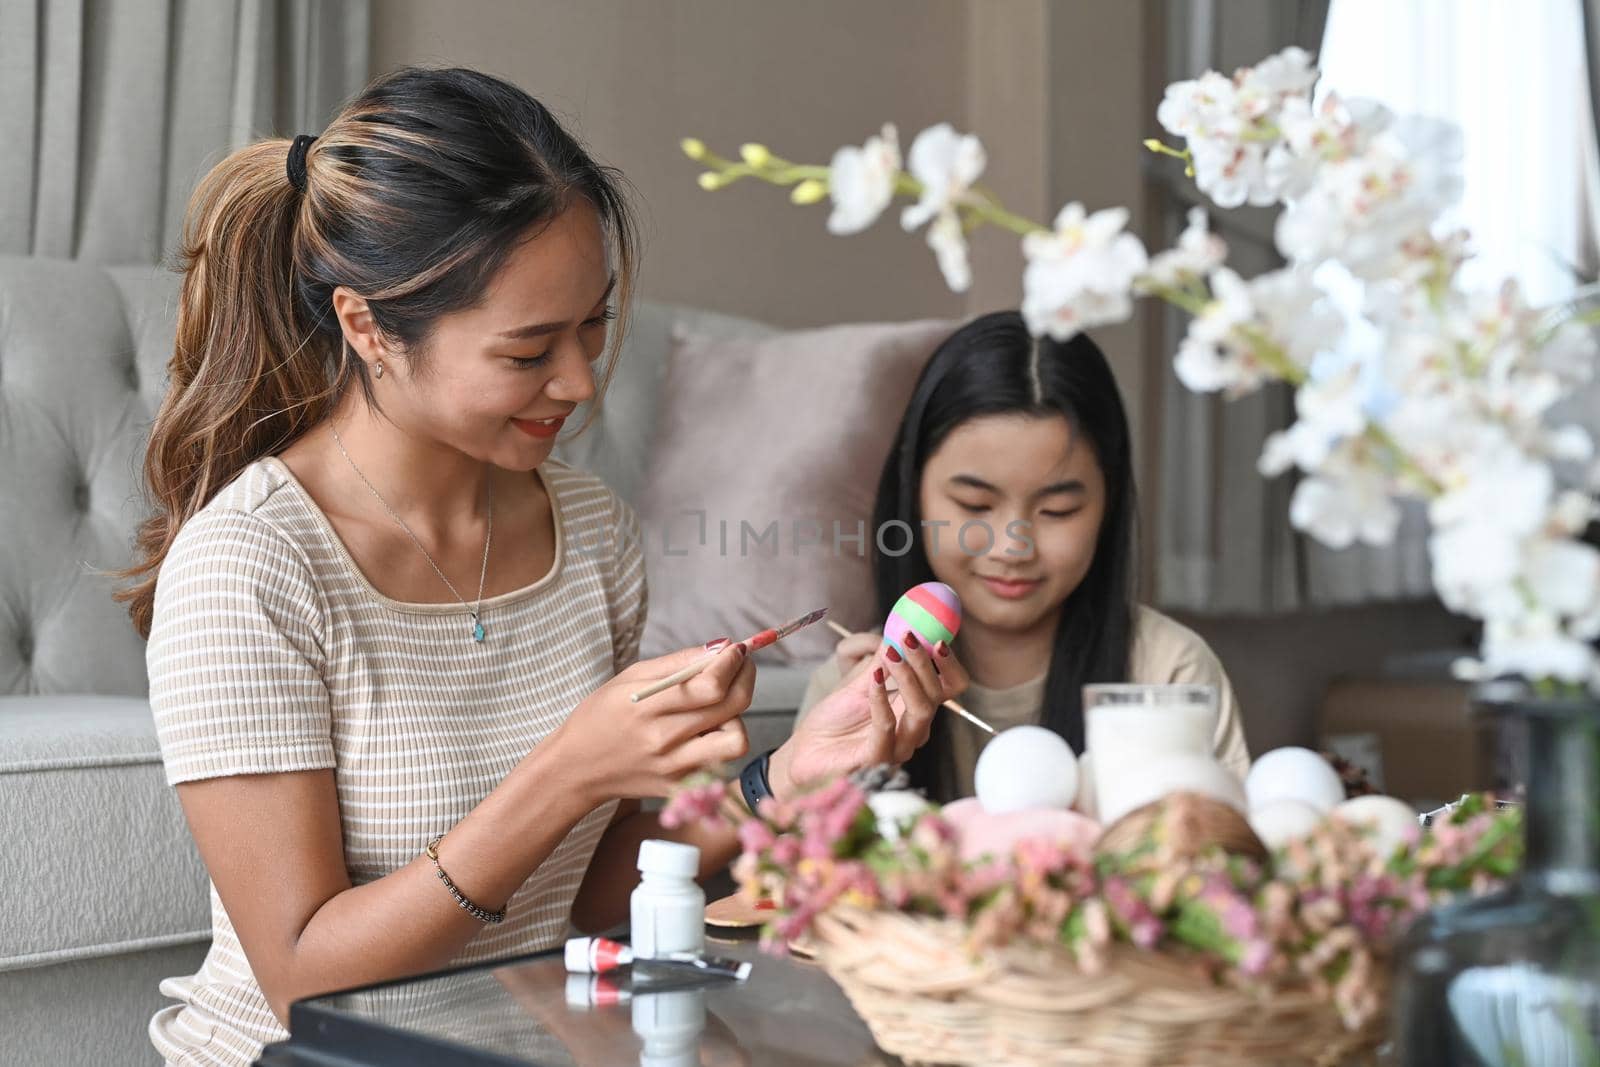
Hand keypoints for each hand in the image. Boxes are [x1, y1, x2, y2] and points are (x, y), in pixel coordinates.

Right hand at [552, 643, 755, 803]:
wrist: (576, 768)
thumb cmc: (602, 715)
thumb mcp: (629, 677)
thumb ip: (677, 662)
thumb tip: (722, 647)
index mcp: (645, 707)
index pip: (710, 686)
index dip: (733, 663)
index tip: (737, 649)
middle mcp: (662, 740)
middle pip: (731, 707)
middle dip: (745, 678)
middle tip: (740, 666)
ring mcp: (673, 768)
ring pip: (736, 740)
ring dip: (736, 717)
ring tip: (718, 707)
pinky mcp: (679, 787)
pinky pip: (720, 761)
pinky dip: (720, 740)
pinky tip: (704, 729)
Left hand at [769, 635, 967, 796]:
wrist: (806, 751)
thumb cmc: (835, 720)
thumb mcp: (858, 682)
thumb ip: (880, 660)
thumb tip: (897, 628)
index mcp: (915, 708)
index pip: (949, 686)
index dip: (949, 663)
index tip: (937, 637)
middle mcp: (914, 729)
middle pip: (937, 695)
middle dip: (925, 662)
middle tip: (910, 637)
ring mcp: (899, 747)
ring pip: (921, 711)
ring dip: (907, 677)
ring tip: (890, 653)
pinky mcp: (877, 760)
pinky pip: (887, 727)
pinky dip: (882, 698)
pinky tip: (873, 679)